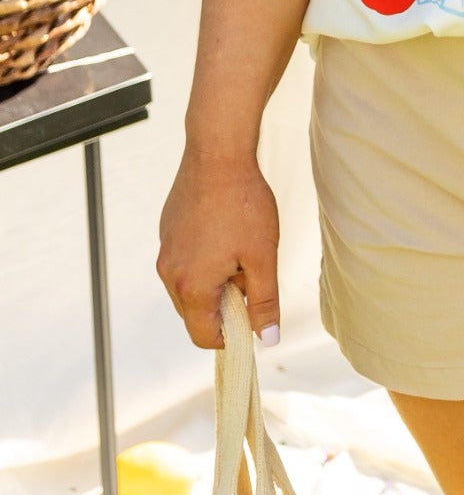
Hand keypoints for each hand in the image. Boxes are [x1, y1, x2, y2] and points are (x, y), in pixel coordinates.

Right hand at [157, 146, 280, 349]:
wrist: (217, 154)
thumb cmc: (243, 204)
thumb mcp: (263, 257)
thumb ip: (265, 303)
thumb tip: (267, 340)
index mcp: (191, 286)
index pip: (204, 336)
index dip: (232, 336)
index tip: (253, 316)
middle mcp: (169, 273)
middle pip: (195, 313)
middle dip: (224, 305)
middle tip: (251, 273)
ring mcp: (165, 251)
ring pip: (189, 286)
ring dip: (215, 282)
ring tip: (240, 249)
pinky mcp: (167, 232)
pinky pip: (184, 261)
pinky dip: (204, 261)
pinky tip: (226, 233)